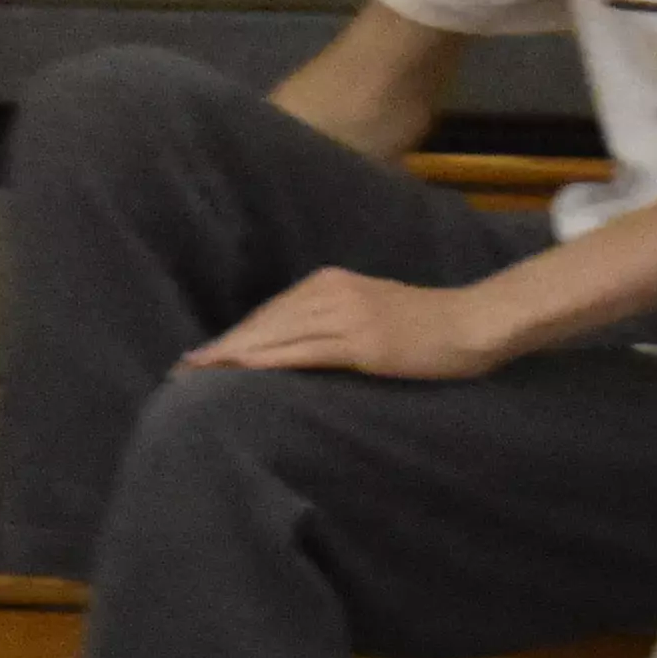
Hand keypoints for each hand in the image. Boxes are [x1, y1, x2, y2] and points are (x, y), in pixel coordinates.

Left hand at [184, 266, 508, 380]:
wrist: (473, 322)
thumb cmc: (427, 324)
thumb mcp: (371, 310)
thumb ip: (333, 319)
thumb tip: (298, 342)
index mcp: (329, 282)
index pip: (269, 312)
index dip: (233, 335)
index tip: (199, 354)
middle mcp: (330, 291)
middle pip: (263, 322)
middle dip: (222, 347)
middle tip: (183, 368)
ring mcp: (344, 315)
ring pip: (275, 336)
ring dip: (234, 356)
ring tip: (200, 375)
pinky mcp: (360, 343)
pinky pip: (302, 353)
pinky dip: (267, 362)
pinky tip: (242, 373)